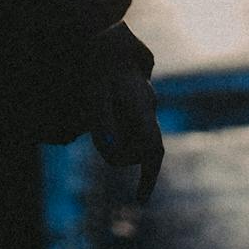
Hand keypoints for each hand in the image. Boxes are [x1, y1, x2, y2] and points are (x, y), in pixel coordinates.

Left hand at [89, 55, 163, 202]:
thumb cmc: (101, 72)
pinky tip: (109, 112)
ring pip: (135, 144)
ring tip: (100, 112)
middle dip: (122, 155)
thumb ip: (103, 124)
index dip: (149, 176)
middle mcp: (151, 110)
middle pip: (143, 151)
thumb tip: (111, 155)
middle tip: (98, 136)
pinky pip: (133, 135)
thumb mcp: (95, 95)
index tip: (140, 200)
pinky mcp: (144, 112)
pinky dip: (118, 135)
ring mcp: (150, 111)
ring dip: (118, 142)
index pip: (153, 147)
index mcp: (142, 107)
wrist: (111, 48)